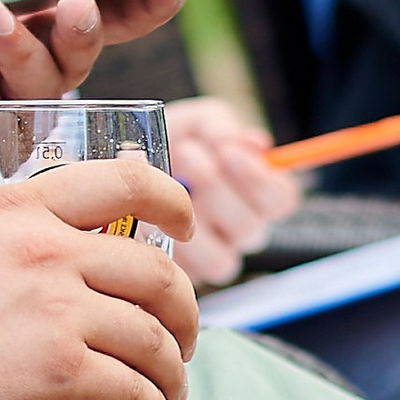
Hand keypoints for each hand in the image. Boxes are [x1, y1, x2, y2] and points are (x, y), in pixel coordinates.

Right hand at [0, 152, 200, 399]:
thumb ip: (11, 237)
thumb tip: (51, 263)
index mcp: (22, 207)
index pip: (125, 181)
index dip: (173, 201)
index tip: (185, 226)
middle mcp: (51, 249)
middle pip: (157, 271)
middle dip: (185, 309)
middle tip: (182, 334)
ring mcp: (59, 310)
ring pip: (154, 337)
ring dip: (173, 368)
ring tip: (169, 388)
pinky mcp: (57, 372)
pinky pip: (134, 389)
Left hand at [165, 97, 299, 288]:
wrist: (118, 166)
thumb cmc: (166, 141)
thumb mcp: (194, 121)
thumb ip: (222, 127)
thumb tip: (254, 143)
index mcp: (254, 193)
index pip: (281, 199)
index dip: (260, 180)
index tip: (228, 152)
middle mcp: (238, 229)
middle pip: (249, 228)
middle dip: (215, 189)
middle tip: (186, 154)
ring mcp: (212, 256)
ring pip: (221, 258)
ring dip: (190, 219)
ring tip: (164, 182)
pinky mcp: (182, 277)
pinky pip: (184, 274)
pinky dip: (162, 241)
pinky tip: (146, 213)